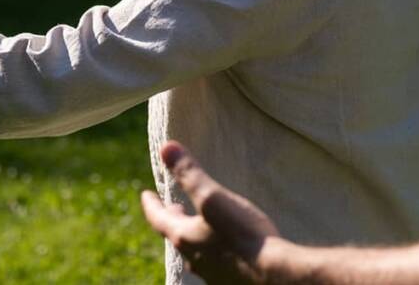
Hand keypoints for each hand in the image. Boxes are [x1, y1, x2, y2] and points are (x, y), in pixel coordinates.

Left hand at [140, 141, 283, 283]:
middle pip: (176, 235)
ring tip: (198, 226)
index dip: (151, 204)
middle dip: (173, 219)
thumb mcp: (213, 197)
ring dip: (193, 235)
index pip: (158, 218)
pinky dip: (212, 248)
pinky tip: (224, 247)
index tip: (145, 194)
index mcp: (184, 237)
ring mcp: (212, 273)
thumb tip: (165, 147)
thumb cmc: (242, 235)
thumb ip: (190, 173)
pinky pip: (214, 262)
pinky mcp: (230, 280)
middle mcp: (194, 258)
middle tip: (173, 208)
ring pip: (195, 250)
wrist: (272, 275)